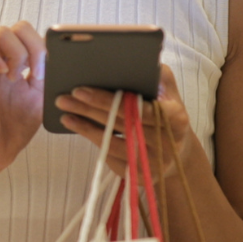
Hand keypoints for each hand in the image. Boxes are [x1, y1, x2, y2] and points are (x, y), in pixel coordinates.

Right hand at [0, 21, 46, 180]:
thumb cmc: (16, 127)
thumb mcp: (42, 98)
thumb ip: (50, 77)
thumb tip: (68, 62)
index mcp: (20, 63)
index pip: (32, 34)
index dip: (45, 44)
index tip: (50, 70)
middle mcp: (3, 61)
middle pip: (18, 27)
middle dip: (34, 46)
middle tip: (36, 74)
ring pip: (1, 32)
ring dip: (17, 52)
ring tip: (18, 78)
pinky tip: (3, 74)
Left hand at [55, 64, 193, 179]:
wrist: (178, 149)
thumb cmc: (165, 110)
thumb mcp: (167, 88)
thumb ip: (153, 74)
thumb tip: (126, 62)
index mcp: (176, 118)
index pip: (137, 108)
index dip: (106, 100)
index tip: (80, 90)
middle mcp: (167, 143)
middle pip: (120, 125)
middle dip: (89, 110)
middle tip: (64, 98)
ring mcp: (154, 164)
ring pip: (113, 145)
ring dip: (85, 128)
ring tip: (65, 114)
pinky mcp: (141, 179)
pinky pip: (112, 160)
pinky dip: (95, 143)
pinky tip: (79, 129)